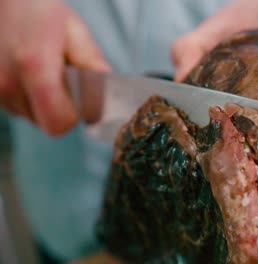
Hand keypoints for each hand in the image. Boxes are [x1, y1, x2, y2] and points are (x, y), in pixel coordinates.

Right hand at [0, 0, 109, 135]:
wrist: (2, 0)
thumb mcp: (74, 31)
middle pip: (44, 123)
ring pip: (28, 116)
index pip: (59, 123)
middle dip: (59, 108)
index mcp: (34, 67)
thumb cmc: (38, 9)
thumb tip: (106, 96)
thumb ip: (92, 65)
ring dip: (41, 102)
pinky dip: (25, 96)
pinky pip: (14, 106)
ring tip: (41, 71)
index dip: (74, 115)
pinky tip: (26, 72)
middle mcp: (7, 82)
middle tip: (61, 80)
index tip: (79, 97)